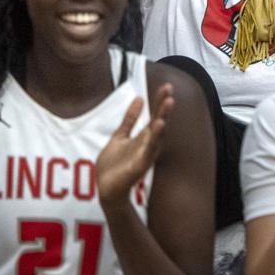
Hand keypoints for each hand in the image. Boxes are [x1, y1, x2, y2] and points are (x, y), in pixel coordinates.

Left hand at [97, 84, 173, 206]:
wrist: (105, 189)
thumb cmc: (113, 166)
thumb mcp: (120, 136)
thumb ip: (129, 119)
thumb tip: (139, 98)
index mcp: (143, 137)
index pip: (154, 115)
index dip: (159, 100)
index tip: (166, 85)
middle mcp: (148, 144)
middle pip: (158, 121)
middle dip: (163, 105)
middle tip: (169, 88)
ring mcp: (146, 154)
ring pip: (157, 133)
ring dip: (163, 117)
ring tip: (169, 102)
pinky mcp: (141, 164)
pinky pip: (149, 149)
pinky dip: (155, 137)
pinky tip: (159, 124)